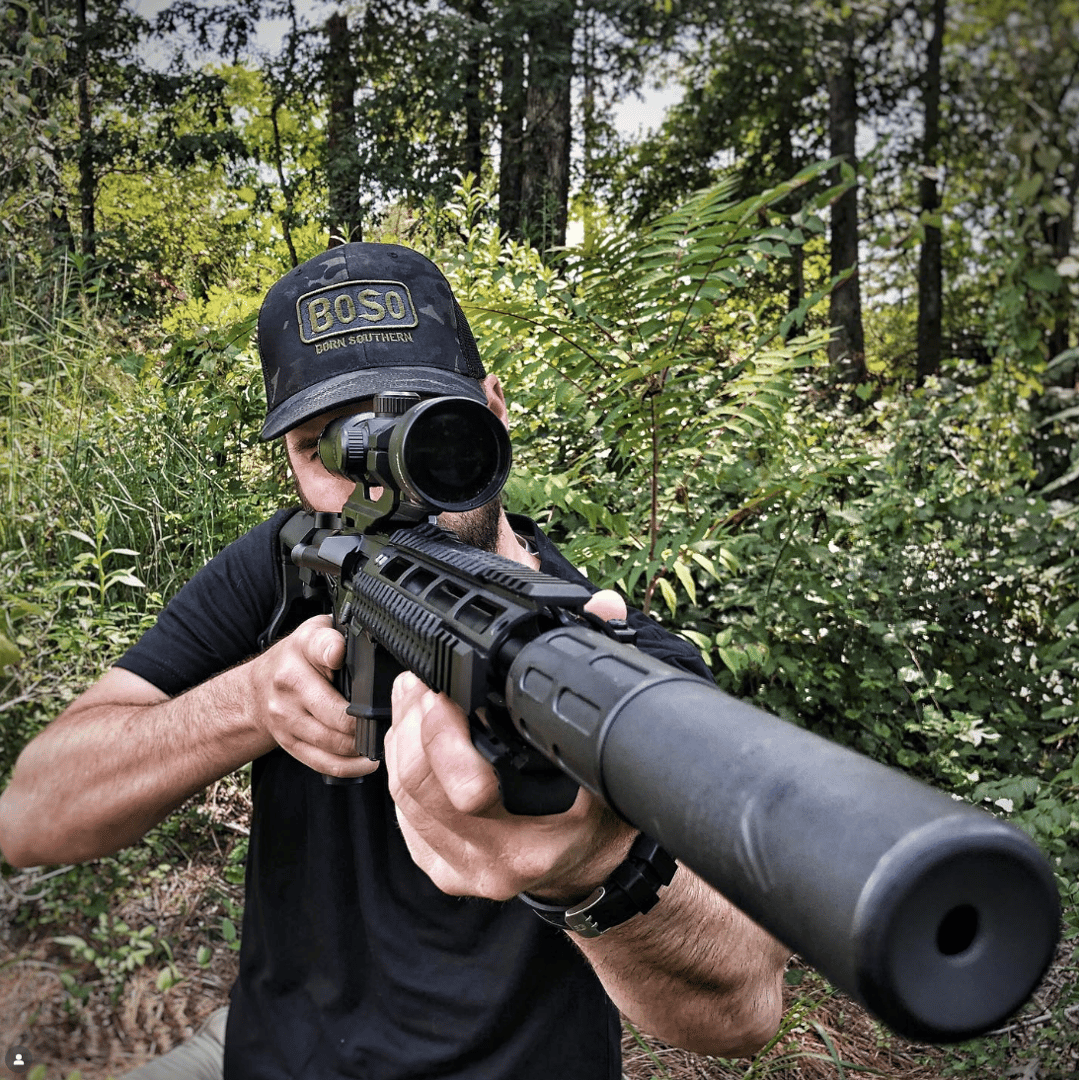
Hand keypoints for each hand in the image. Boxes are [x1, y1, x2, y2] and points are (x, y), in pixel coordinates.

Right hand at [249, 614, 379, 780]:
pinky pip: (321, 762)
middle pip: (337, 712)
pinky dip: (348, 767)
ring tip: (382, 741)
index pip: (320, 647)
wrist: (258, 689)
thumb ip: (339, 635)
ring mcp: (286, 718)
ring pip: (332, 742)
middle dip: (367, 720)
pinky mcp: (288, 743)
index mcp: (303, 649)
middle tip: (389, 721)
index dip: (333, 652)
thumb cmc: (300, 658)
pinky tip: (366, 762)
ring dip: (361, 746)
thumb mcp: (317, 632)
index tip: (341, 655)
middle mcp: (290, 684)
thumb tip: (366, 643)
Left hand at [383, 591, 636, 899]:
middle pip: (421, 788)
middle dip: (414, 724)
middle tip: (420, 681)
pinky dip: (400, 767)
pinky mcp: (440, 868)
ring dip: (401, 739)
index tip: (442, 691)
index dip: (444, 737)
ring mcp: (459, 870)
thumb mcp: (612, 765)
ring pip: (403, 798)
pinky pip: (402, 814)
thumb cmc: (603, 822)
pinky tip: (408, 733)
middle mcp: (490, 865)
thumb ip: (606, 680)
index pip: (467, 793)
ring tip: (411, 694)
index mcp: (532, 848)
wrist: (587, 872)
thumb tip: (604, 609)